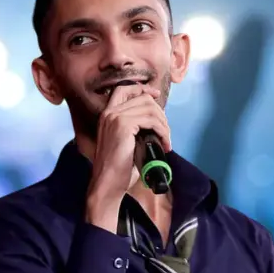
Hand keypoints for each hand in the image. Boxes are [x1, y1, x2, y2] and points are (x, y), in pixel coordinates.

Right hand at [85, 84, 170, 232]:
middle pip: (142, 98)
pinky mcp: (123, 126)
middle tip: (166, 132)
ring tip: (166, 140)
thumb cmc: (118, 169)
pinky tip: (165, 144)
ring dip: (164, 124)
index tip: (156, 95)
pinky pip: (151, 120)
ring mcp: (115, 118)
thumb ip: (136, 130)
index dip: (142, 89)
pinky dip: (163, 131)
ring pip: (150, 108)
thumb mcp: (127, 144)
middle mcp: (109, 113)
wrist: (107, 184)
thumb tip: (156, 126)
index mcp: (107, 116)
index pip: (124, 90)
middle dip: (160, 113)